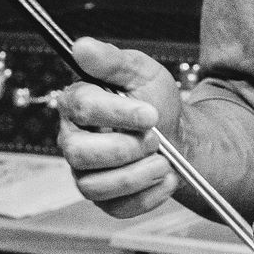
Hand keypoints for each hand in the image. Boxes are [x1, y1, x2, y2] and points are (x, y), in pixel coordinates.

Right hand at [55, 38, 183, 219]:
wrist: (180, 136)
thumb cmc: (155, 101)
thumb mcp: (141, 71)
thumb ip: (112, 60)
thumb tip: (81, 46)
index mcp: (77, 104)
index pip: (83, 108)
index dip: (118, 113)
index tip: (151, 114)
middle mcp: (73, 140)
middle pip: (80, 153)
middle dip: (125, 148)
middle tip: (156, 139)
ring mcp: (85, 173)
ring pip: (94, 186)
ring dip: (137, 175)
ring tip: (164, 161)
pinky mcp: (104, 198)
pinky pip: (115, 208)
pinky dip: (147, 196)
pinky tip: (165, 179)